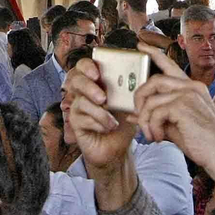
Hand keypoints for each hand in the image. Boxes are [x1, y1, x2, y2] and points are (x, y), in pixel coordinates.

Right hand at [63, 57, 139, 174]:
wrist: (117, 148)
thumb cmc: (122, 121)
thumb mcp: (130, 103)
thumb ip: (130, 89)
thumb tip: (139, 76)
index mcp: (95, 81)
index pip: (84, 65)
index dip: (87, 66)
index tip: (97, 73)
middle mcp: (83, 91)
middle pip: (75, 79)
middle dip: (88, 86)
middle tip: (102, 97)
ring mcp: (77, 106)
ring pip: (81, 101)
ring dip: (100, 112)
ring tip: (113, 121)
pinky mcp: (75, 122)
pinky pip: (82, 118)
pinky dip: (99, 124)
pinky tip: (108, 128)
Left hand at [133, 64, 214, 190]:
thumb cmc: (201, 143)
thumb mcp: (174, 126)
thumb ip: (155, 117)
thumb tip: (132, 115)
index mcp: (193, 88)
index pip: (170, 65)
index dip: (153, 54)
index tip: (140, 45)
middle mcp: (191, 86)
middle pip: (154, 80)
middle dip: (140, 99)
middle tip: (140, 117)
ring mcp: (188, 94)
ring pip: (151, 99)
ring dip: (145, 119)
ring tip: (151, 135)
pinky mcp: (183, 106)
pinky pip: (155, 112)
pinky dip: (152, 127)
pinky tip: (159, 138)